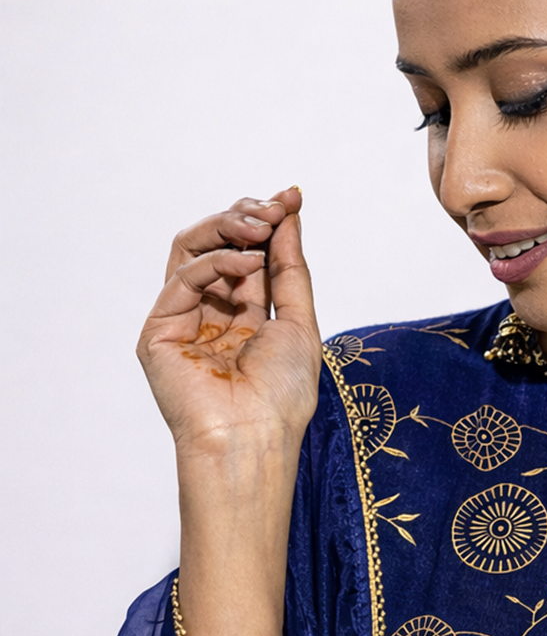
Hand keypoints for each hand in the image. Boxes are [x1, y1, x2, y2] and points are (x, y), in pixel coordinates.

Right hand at [137, 188, 319, 460]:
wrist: (253, 438)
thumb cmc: (281, 397)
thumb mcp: (298, 322)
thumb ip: (289, 268)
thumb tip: (289, 213)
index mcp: (244, 319)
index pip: (249, 256)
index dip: (268, 223)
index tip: (291, 197)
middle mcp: (210, 316)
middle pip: (217, 245)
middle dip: (247, 218)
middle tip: (274, 207)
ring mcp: (181, 321)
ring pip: (192, 249)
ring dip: (228, 227)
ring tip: (260, 225)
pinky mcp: (159, 331)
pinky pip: (183, 275)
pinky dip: (216, 261)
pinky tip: (247, 263)